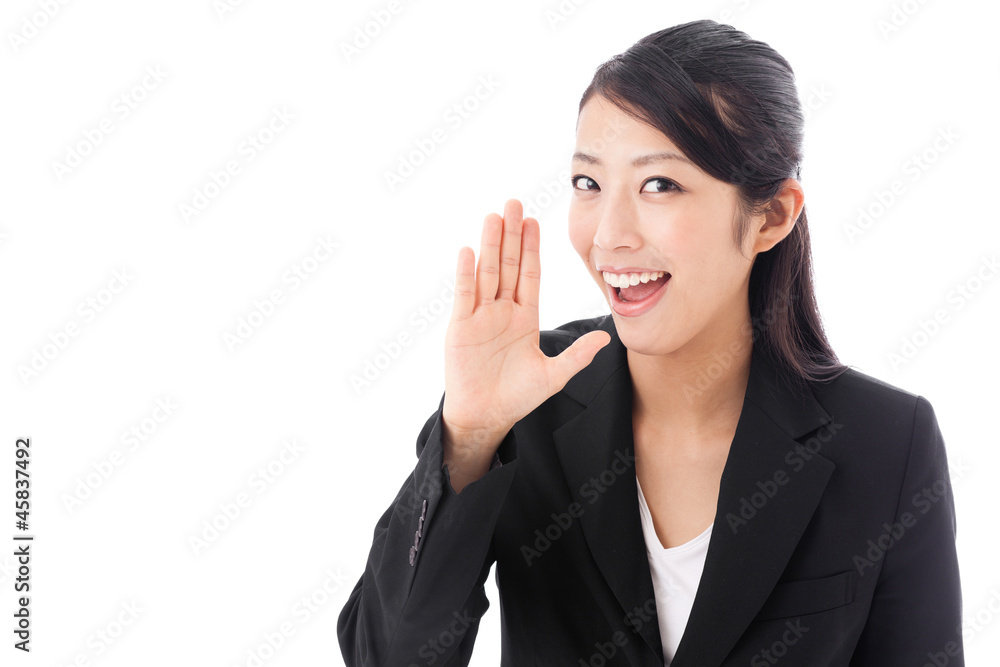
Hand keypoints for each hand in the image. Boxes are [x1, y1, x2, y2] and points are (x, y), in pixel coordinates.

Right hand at [441, 198, 610, 457]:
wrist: (485, 417)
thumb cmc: (516, 397)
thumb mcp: (553, 376)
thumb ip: (577, 355)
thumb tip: (606, 338)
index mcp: (525, 317)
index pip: (529, 274)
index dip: (532, 248)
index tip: (535, 221)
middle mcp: (502, 311)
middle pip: (507, 265)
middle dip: (511, 235)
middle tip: (514, 203)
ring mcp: (480, 316)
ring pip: (487, 272)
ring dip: (490, 245)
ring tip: (493, 216)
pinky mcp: (461, 327)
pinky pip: (465, 295)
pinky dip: (467, 274)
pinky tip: (469, 251)